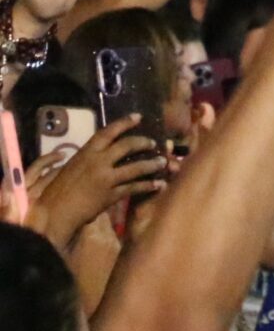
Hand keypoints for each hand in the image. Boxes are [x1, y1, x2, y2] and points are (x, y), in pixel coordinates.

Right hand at [27, 116, 164, 244]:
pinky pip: (134, 188)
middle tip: (153, 143)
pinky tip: (159, 185)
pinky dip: (148, 186)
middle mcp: (97, 162)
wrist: (54, 213)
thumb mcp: (71, 168)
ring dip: (152, 164)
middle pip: (127, 146)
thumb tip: (102, 153)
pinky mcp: (111, 195)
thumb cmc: (57, 190)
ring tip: (162, 162)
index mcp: (85, 153)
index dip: (124, 123)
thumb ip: (87, 159)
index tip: (138, 117)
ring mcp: (106, 178)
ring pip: (136, 167)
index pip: (107, 132)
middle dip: (144, 142)